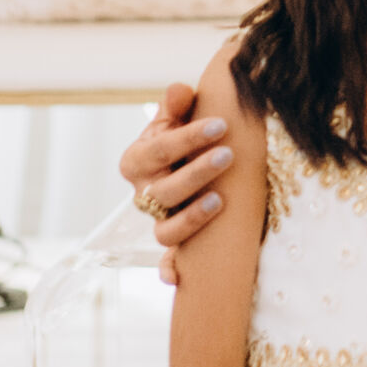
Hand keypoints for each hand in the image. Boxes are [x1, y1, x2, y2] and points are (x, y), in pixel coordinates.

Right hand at [122, 83, 232, 276]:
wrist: (192, 161)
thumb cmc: (186, 135)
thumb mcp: (179, 116)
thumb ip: (177, 104)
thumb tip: (179, 90)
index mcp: (138, 160)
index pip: (157, 150)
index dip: (187, 139)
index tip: (221, 125)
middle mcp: (144, 193)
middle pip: (162, 192)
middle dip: (195, 174)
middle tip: (228, 155)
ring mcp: (158, 220)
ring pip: (165, 229)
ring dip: (190, 219)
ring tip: (219, 201)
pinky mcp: (174, 243)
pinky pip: (168, 262)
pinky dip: (171, 270)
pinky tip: (179, 276)